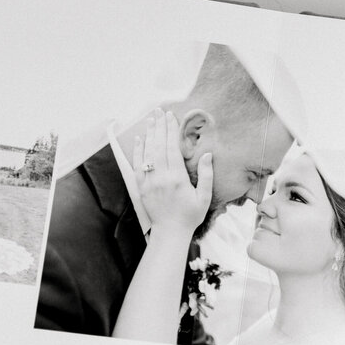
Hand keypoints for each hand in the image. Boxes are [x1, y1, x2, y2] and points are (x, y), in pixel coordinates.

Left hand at [134, 108, 212, 232]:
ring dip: (149, 134)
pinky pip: (138, 165)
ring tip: (151, 120)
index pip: (172, 148)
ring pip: (147, 153)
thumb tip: (207, 154)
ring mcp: (149, 182)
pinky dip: (138, 151)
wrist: (170, 232)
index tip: (171, 116)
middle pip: (159, 146)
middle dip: (160, 127)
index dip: (171, 131)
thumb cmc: (190, 215)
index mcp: (177, 178)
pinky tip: (139, 139)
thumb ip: (206, 175)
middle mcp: (161, 178)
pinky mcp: (141, 187)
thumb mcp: (204, 197)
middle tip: (159, 111)